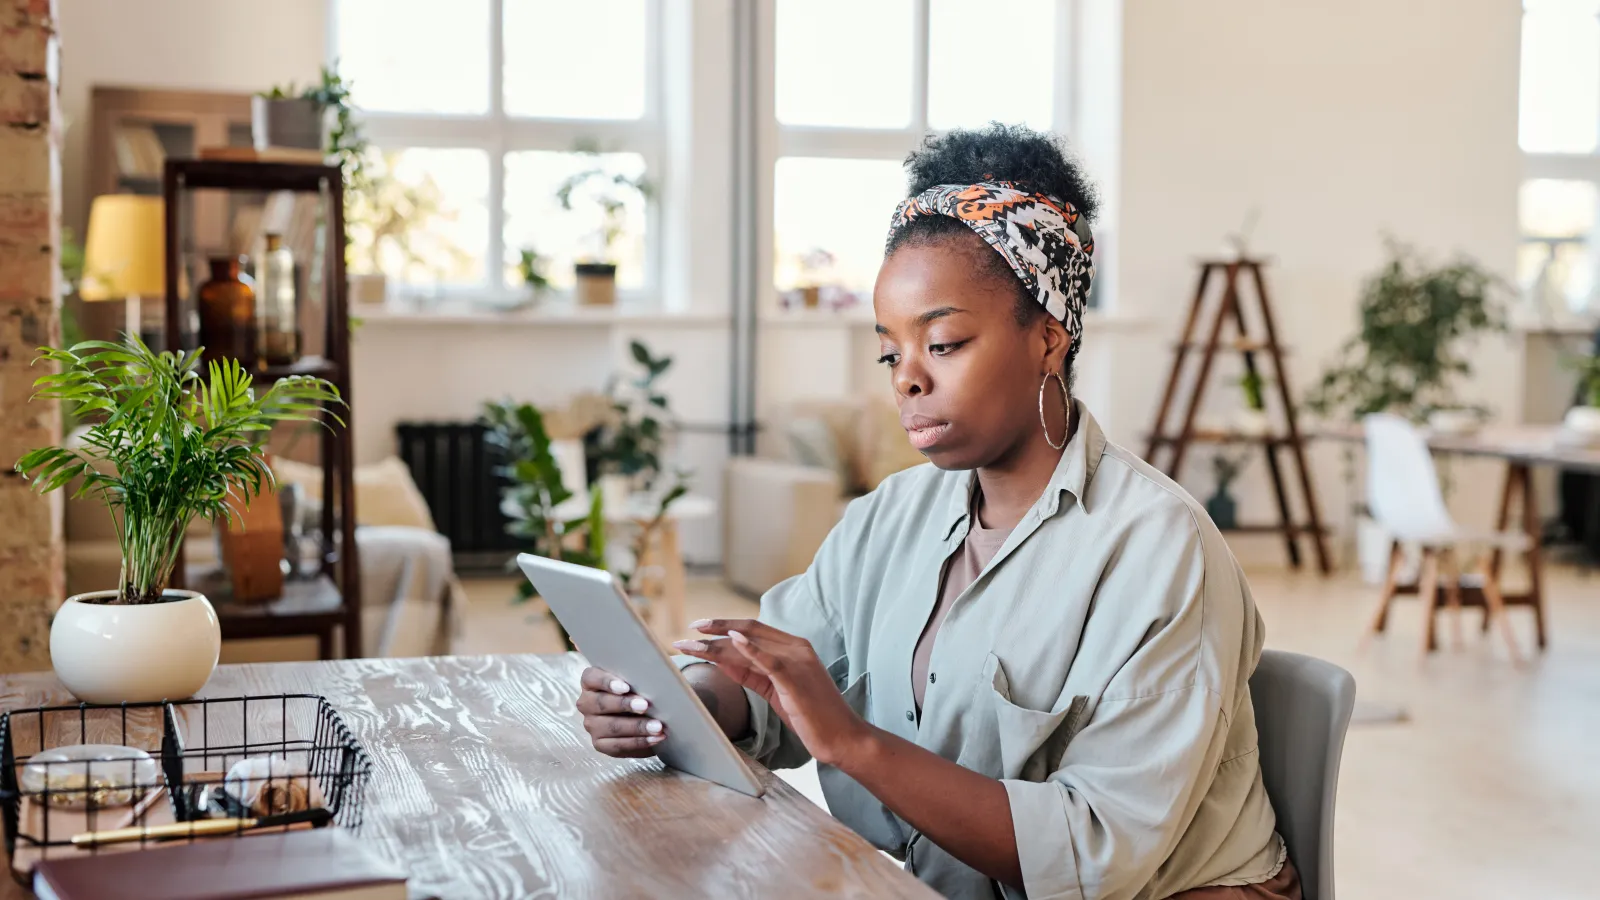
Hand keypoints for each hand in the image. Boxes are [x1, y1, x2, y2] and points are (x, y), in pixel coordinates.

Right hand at [576, 666, 667, 757]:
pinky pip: (618, 746)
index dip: (607, 682)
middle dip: (625, 705)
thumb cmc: (643, 687)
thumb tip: (642, 650)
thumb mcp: (640, 674)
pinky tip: (656, 738)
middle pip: (600, 704)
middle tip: (646, 705)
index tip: (626, 686)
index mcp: (591, 681)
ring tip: (658, 726)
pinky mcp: (601, 744)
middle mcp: (586, 703)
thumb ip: (637, 664)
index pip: (591, 678)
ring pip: (611, 727)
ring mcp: (592, 725)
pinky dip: (639, 742)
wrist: (649, 712)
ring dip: (636, 727)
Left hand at [673, 620, 869, 765]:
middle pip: (748, 631)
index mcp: (794, 647)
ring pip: (751, 644)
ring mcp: (797, 661)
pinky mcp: (796, 679)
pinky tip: (731, 640)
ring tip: (691, 644)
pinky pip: (769, 660)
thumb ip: (753, 673)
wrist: (842, 737)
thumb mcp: (777, 690)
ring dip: (717, 643)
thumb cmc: (812, 716)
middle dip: (715, 630)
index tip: (699, 628)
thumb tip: (723, 661)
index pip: (753, 629)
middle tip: (688, 631)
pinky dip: (750, 648)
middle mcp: (796, 648)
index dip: (724, 626)